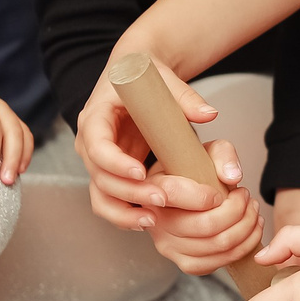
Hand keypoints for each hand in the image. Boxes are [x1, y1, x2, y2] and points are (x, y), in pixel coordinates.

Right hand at [73, 51, 223, 232]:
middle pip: (100, 176)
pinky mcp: (110, 175)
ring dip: (125, 211)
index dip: (115, 162)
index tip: (140, 172)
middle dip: (130, 192)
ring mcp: (98, 162)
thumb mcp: (163, 80)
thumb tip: (209, 114)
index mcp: (96, 116)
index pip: (97, 144)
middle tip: (162, 199)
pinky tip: (149, 222)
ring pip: (101, 195)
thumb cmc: (144, 78)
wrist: (134, 78)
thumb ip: (185, 96)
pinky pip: (110, 202)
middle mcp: (90, 143)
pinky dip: (125, 216)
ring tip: (154, 220)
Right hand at [141, 136, 264, 274]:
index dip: (209, 194)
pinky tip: (249, 231)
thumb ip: (222, 155)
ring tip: (252, 211)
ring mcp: (168, 245)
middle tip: (246, 196)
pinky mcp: (184, 262)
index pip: (175, 193)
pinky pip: (218, 263)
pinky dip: (242, 247)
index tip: (228, 189)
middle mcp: (155, 220)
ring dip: (246, 228)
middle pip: (206, 225)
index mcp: (154, 188)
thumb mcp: (207, 151)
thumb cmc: (195, 171)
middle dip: (239, 210)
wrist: (187, 192)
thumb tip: (233, 177)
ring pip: (217, 245)